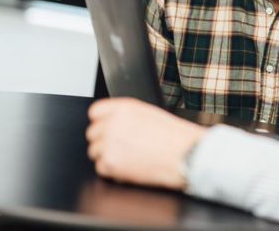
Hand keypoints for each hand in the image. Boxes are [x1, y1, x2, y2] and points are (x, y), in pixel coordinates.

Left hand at [86, 98, 205, 189]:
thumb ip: (126, 115)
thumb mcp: (150, 114)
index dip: (102, 121)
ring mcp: (109, 144)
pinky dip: (112, 170)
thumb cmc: (175, 136)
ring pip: (95, 151)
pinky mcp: (110, 163)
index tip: (107, 128)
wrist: (185, 154)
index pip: (95, 112)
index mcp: (123, 108)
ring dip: (108, 155)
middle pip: (93, 133)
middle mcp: (113, 123)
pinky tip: (130, 166)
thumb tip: (113, 122)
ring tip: (129, 157)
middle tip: (123, 146)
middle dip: (105, 141)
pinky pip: (101, 168)